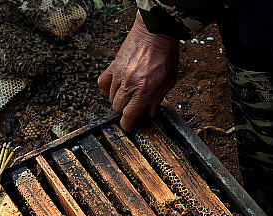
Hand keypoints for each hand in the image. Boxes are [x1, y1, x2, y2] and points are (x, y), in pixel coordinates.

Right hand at [98, 11, 178, 131]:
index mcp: (144, 91)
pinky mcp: (113, 66)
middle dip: (124, 112)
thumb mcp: (170, 81)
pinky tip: (115, 88)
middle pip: (117, 108)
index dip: (127, 125)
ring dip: (118, 100)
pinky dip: (107, 88)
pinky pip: (103, 83)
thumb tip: (150, 114)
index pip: (128, 116)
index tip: (129, 127)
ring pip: (110, 97)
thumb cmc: (165, 54)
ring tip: (128, 97)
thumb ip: (158, 99)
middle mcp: (129, 85)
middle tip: (133, 109)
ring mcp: (119, 75)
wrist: (155, 32)